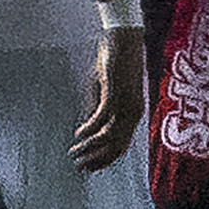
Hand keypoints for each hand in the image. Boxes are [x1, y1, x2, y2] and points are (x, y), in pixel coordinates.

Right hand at [77, 24, 151, 172]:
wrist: (122, 38)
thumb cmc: (112, 63)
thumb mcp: (102, 91)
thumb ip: (96, 110)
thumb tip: (86, 132)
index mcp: (133, 113)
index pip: (120, 146)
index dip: (103, 160)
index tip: (87, 170)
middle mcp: (133, 112)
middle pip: (116, 146)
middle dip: (95, 159)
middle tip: (78, 168)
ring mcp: (126, 103)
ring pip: (109, 136)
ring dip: (90, 147)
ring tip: (75, 153)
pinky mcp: (116, 92)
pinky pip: (102, 118)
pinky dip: (90, 129)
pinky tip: (78, 134)